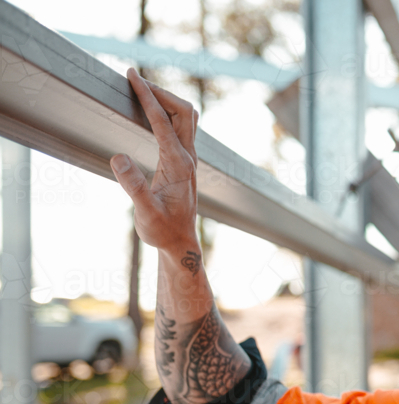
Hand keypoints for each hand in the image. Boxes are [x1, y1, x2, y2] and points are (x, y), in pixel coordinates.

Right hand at [110, 67, 199, 254]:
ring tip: (142, 89)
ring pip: (186, 118)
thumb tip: (118, 157)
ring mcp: (189, 160)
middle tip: (135, 79)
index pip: (162, 121)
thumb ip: (134, 186)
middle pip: (183, 112)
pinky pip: (181, 128)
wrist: (180, 243)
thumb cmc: (163, 231)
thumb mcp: (145, 213)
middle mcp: (188, 158)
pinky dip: (168, 113)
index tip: (132, 75)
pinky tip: (153, 112)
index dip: (147, 96)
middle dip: (160, 91)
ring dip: (166, 100)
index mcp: (178, 164)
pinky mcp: (185, 163)